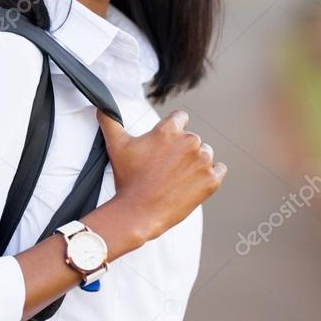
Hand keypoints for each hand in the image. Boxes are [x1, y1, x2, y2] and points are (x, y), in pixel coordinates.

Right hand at [96, 108, 226, 241]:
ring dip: (195, 162)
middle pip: (192, 138)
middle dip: (181, 150)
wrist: (139, 213)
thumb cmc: (127, 179)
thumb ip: (109, 120)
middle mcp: (189, 141)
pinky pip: (219, 169)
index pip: (181, 117)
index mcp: (169, 130)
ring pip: (206, 153)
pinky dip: (209, 175)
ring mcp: (202, 161)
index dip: (172, 130)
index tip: (166, 145)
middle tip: (166, 167)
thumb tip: (101, 107)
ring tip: (177, 177)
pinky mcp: (211, 180)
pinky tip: (193, 182)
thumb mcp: (116, 146)